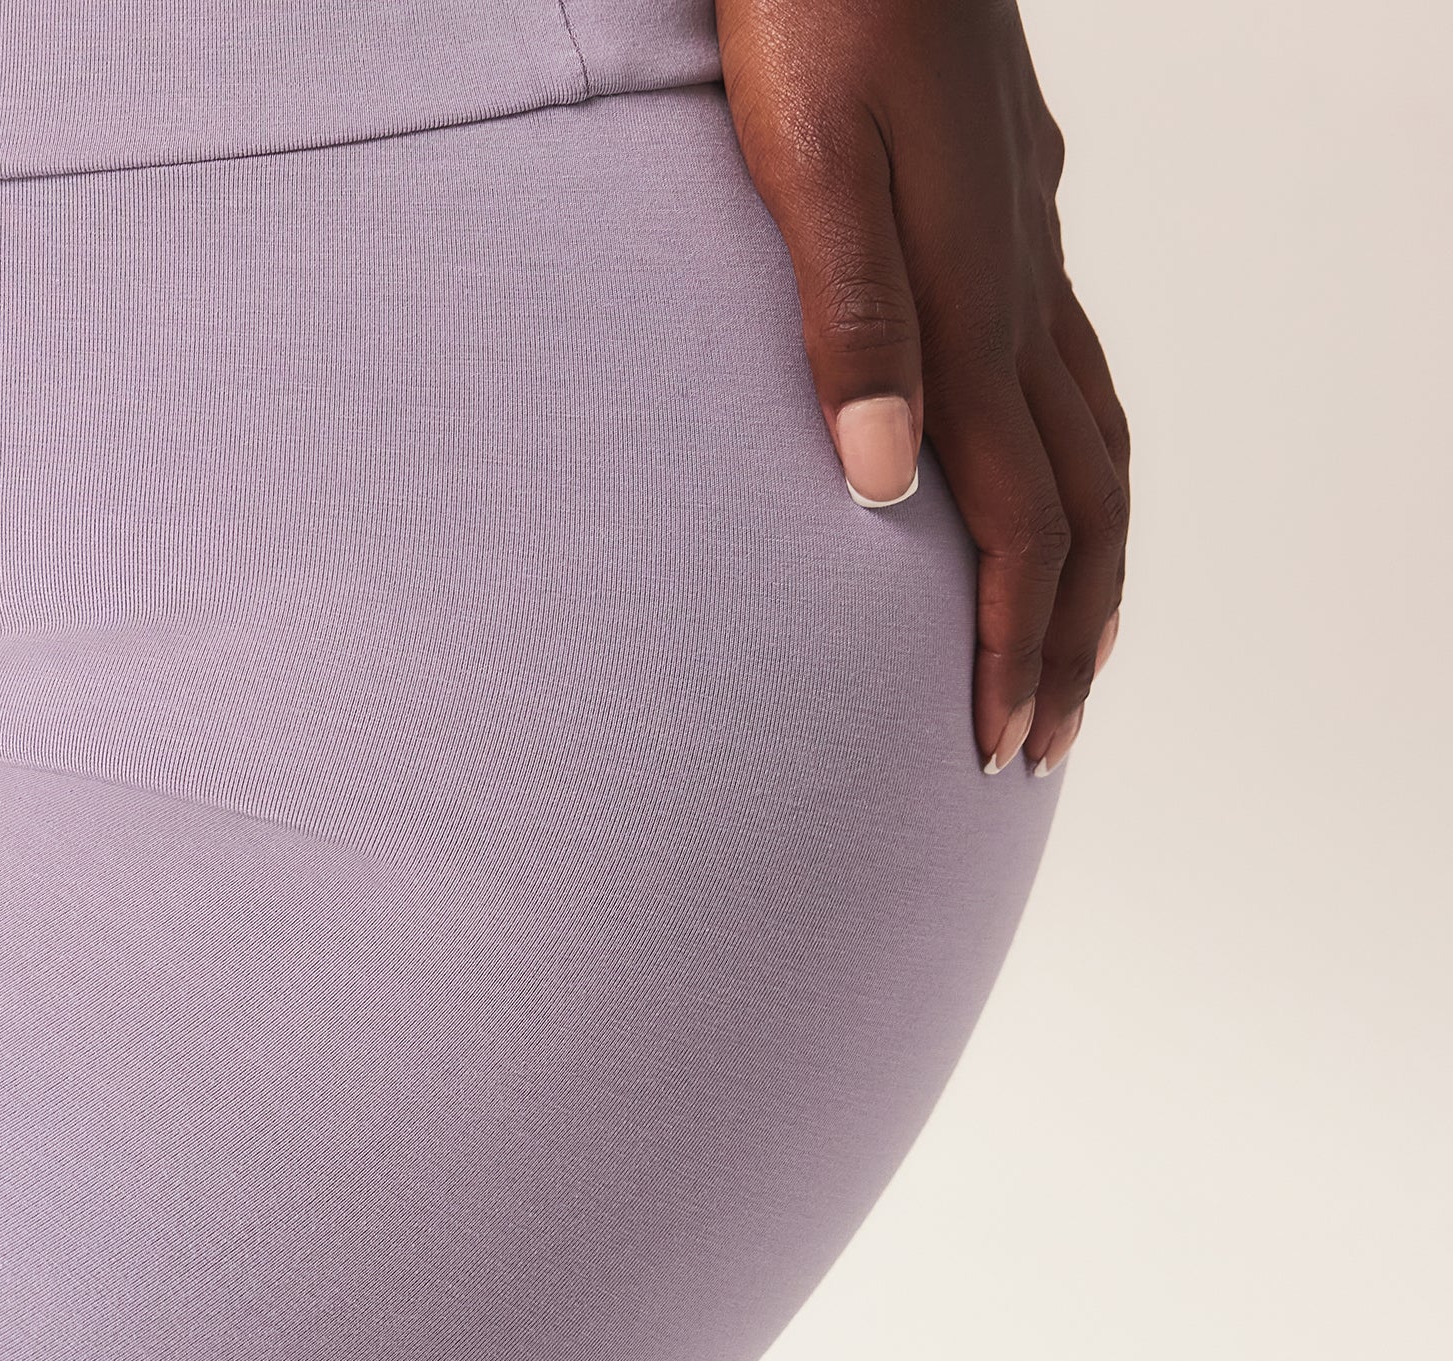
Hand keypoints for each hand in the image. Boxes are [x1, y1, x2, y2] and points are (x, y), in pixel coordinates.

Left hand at [716, 0, 1128, 775]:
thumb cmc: (814, 8)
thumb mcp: (806, 167)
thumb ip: (846, 324)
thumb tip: (880, 488)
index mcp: (974, 303)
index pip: (1019, 521)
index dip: (1010, 646)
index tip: (995, 748)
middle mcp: (1020, 287)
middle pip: (1081, 502)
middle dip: (1065, 637)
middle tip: (1039, 748)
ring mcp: (1025, 247)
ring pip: (1092, 435)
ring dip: (1091, 558)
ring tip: (1068, 651)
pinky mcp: (1009, 209)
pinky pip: (1071, 366)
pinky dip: (1079, 455)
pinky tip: (1051, 474)